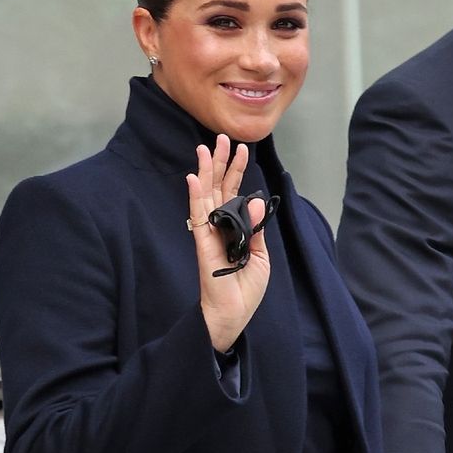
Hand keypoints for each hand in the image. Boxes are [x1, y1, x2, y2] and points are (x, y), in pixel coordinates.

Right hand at [186, 134, 271, 351]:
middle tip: (222, 138)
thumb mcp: (260, 256)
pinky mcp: (204, 245)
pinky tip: (193, 179)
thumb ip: (256, 228)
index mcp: (234, 228)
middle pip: (219, 188)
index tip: (242, 148)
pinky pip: (198, 218)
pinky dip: (196, 197)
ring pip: (207, 196)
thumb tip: (255, 200)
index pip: (234, 193)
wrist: (234, 315)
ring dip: (207, 171)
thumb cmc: (245, 289)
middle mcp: (219, 227)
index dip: (238, 171)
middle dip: (220, 162)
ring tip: (206, 147)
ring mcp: (210, 234)